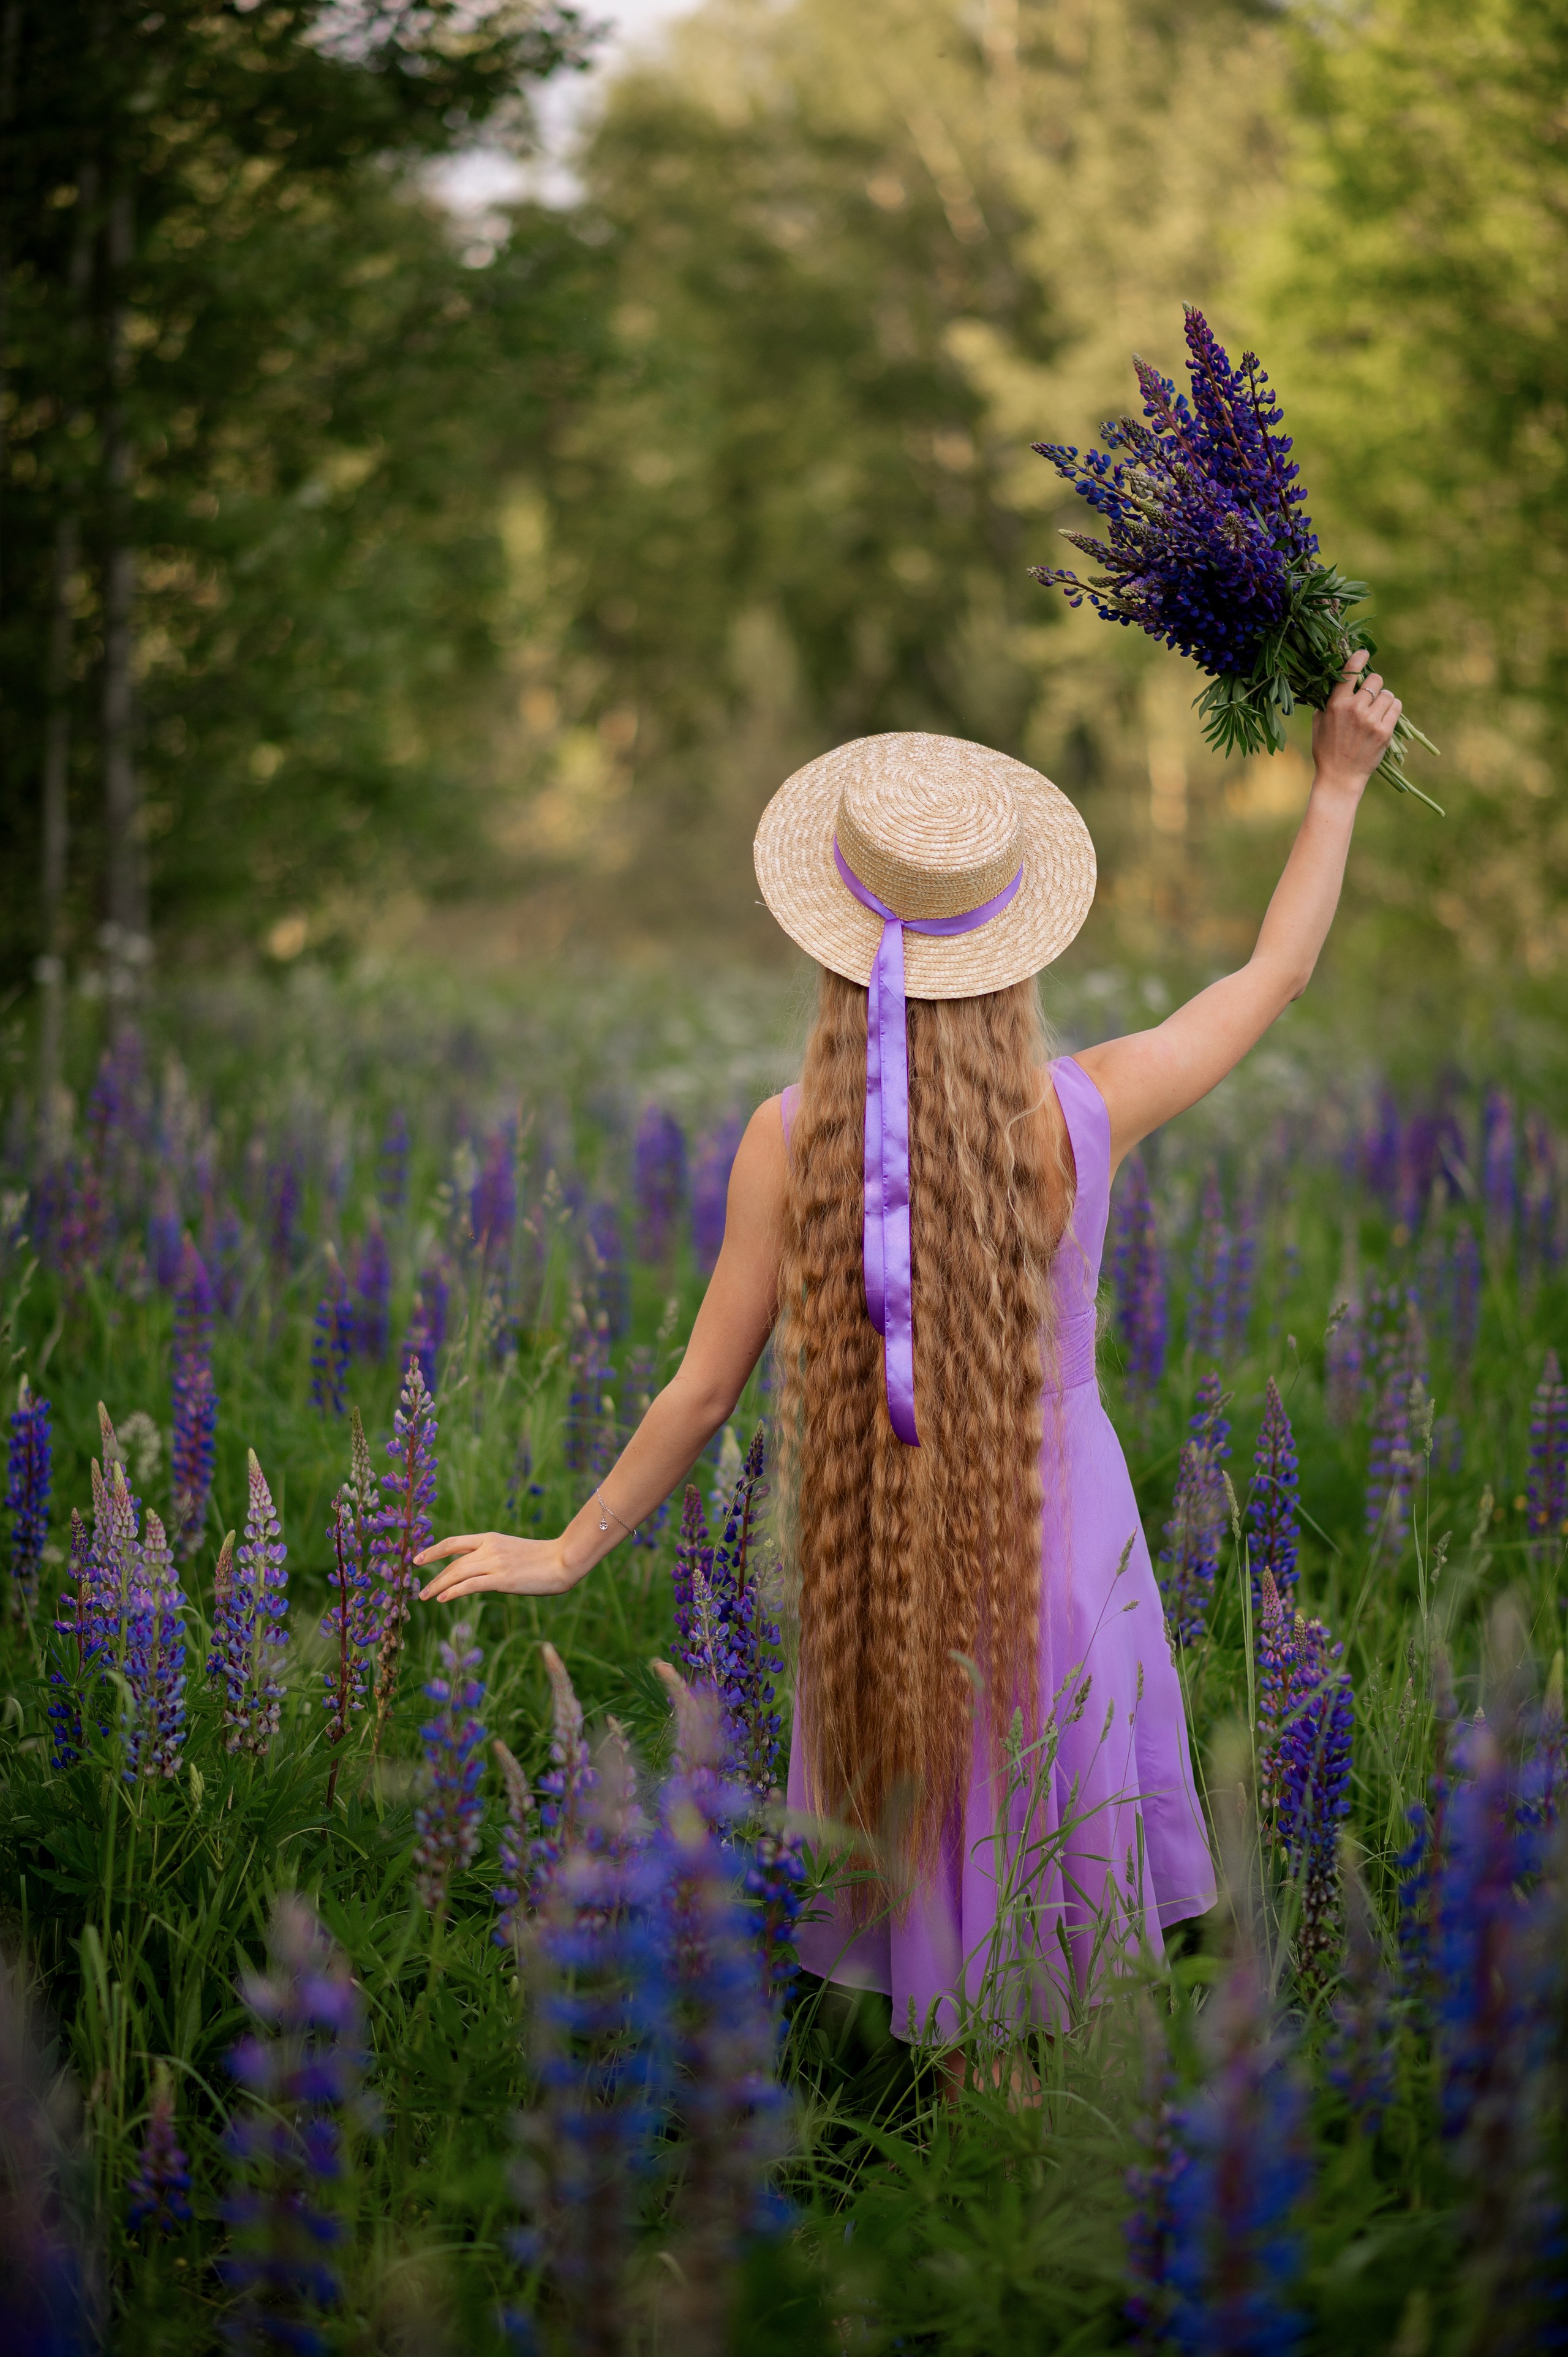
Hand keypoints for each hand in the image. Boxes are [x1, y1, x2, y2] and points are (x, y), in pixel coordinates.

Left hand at [415, 1531, 582, 1604]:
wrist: (563, 1559)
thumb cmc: (543, 1559)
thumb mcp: (513, 1552)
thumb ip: (495, 1559)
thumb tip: (480, 1574)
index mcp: (490, 1539)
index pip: (454, 1542)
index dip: (433, 1551)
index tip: (418, 1559)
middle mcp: (489, 1548)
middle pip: (453, 1561)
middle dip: (434, 1576)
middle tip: (420, 1590)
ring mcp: (495, 1563)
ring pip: (458, 1573)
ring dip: (438, 1585)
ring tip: (425, 1596)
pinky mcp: (502, 1579)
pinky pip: (471, 1584)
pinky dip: (454, 1591)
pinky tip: (442, 1598)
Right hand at [1311, 649, 1401, 792]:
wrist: (1339, 777)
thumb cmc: (1326, 750)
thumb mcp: (1319, 723)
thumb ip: (1328, 702)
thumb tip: (1336, 683)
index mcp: (1336, 704)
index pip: (1350, 672)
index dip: (1359, 658)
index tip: (1364, 653)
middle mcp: (1354, 709)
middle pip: (1375, 680)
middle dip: (1374, 685)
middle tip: (1371, 694)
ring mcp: (1371, 720)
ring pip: (1388, 694)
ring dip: (1384, 699)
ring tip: (1378, 710)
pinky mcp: (1384, 732)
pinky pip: (1396, 708)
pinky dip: (1393, 709)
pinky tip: (1385, 716)